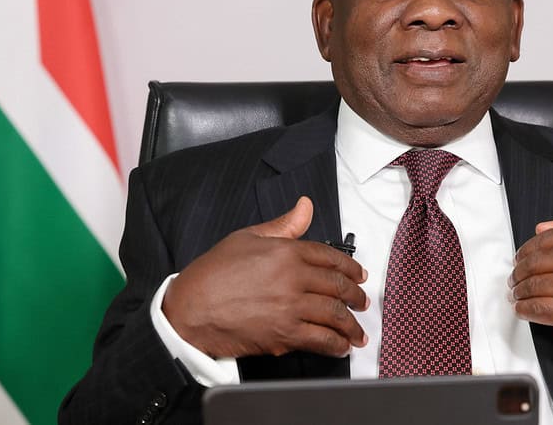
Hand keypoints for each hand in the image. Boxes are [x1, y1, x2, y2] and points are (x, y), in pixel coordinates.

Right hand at [162, 196, 368, 358]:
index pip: (331, 258)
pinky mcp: (284, 335)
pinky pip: (320, 340)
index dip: (350, 268)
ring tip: (357, 330)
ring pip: (334, 315)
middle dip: (356, 296)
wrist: (189, 310)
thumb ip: (282, 225)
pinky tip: (341, 346)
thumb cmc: (213, 274)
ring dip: (351, 324)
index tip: (359, 276)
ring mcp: (291, 308)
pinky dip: (335, 344)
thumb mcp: (246, 238)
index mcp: (287, 252)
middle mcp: (293, 278)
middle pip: (338, 287)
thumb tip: (305, 207)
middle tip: (363, 302)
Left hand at [509, 216, 552, 358]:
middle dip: (519, 271)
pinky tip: (522, 308)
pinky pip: (541, 309)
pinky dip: (526, 309)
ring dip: (520, 291)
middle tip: (514, 277)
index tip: (520, 257)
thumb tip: (540, 228)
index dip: (526, 250)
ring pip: (536, 286)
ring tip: (516, 292)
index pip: (545, 240)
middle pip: (536, 263)